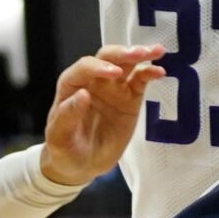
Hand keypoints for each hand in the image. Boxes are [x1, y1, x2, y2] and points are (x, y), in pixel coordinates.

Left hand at [39, 44, 168, 186]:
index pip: (84, 68)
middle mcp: (93, 82)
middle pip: (107, 58)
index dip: (98, 67)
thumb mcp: (59, 137)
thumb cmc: (64, 150)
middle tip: (139, 53)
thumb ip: (68, 116)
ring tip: (157, 51)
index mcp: (71, 86)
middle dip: (123, 53)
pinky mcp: (130, 99)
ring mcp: (113, 89)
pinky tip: (160, 72)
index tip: (114, 73)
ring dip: (140, 55)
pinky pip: (140, 81)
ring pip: (126, 64)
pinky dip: (149, 73)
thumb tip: (83, 94)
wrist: (81, 166)